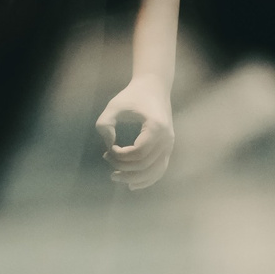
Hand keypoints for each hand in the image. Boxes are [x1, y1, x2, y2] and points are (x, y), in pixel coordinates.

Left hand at [97, 75, 173, 189]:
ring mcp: (169, 145)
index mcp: (156, 127)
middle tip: (106, 158)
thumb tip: (108, 146)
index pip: (138, 153)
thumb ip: (105, 124)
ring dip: (133, 178)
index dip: (120, 156)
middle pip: (145, 165)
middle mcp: (166, 139)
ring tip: (114, 176)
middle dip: (123, 167)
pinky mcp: (168, 148)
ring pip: (154, 172)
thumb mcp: (114, 105)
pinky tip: (131, 185)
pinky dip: (147, 180)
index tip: (107, 149)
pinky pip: (160, 170)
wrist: (154, 88)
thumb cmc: (132, 96)